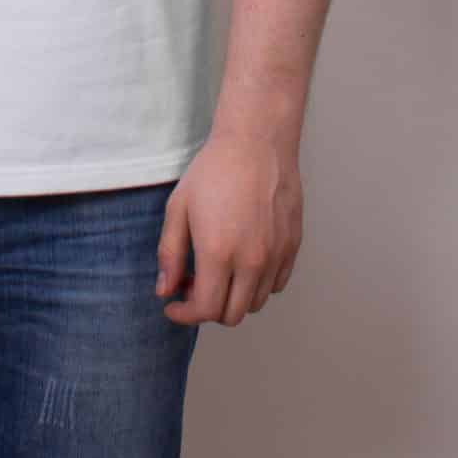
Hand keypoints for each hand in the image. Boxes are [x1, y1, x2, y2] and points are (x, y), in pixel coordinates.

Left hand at [155, 123, 303, 325]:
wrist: (256, 142)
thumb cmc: (215, 170)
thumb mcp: (179, 208)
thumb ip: (170, 253)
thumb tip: (165, 289)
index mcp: (219, 253)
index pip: (205, 310)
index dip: (185, 314)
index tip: (173, 306)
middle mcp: (252, 261)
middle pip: (232, 314)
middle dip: (207, 308)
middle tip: (193, 284)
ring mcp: (276, 255)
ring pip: (255, 302)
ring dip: (234, 297)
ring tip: (219, 270)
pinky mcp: (293, 246)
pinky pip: (276, 284)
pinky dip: (258, 284)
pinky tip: (243, 261)